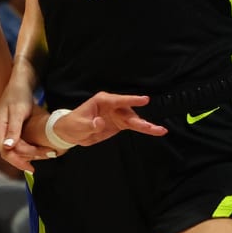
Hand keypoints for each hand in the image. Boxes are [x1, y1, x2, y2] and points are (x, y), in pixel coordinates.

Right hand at [0, 77, 45, 172]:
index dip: (19, 162)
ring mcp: (1, 133)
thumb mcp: (18, 112)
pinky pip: (16, 144)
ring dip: (29, 154)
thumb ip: (13, 130)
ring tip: (46, 153)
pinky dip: (28, 148)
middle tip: (47, 156)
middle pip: (10, 153)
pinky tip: (39, 148)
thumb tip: (7, 147)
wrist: (18, 84)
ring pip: (14, 150)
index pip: (6, 153)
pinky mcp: (7, 131)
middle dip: (28, 158)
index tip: (32, 168)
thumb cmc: (18, 96)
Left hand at [47, 92, 168, 149]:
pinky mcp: (120, 123)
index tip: (145, 99)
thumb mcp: (79, 125)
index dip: (132, 100)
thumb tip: (100, 123)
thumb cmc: (73, 124)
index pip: (119, 100)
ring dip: (146, 126)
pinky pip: (134, 126)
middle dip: (140, 120)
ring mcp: (118, 114)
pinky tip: (155, 131)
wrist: (71, 132)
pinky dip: (144, 129)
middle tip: (149, 126)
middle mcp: (113, 106)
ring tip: (159, 131)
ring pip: (134, 120)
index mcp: (103, 101)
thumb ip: (90, 124)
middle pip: (129, 112)